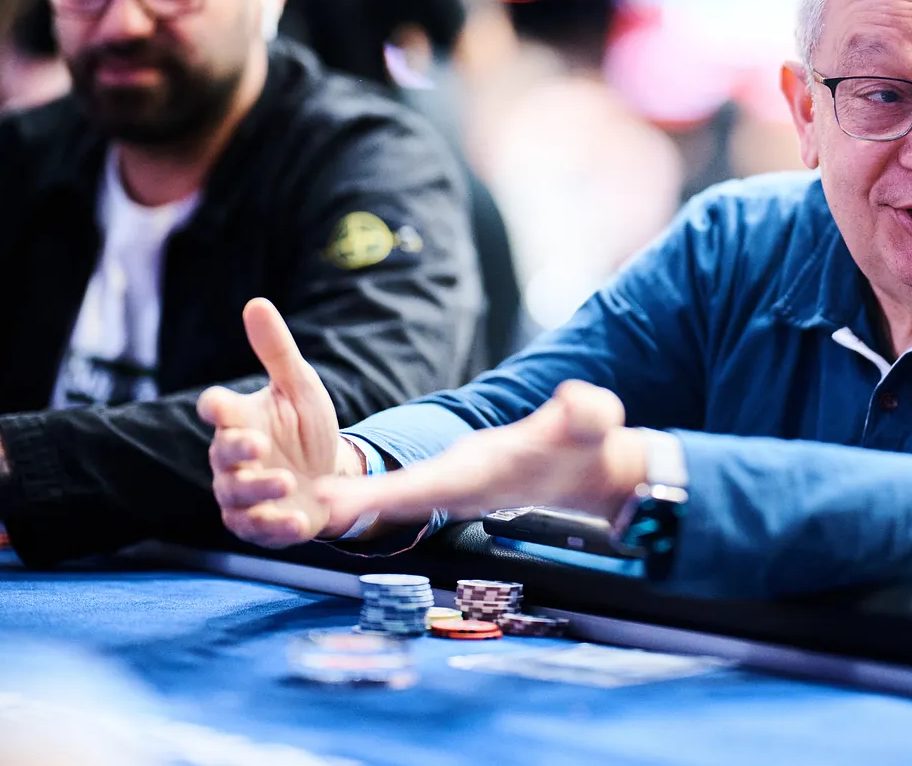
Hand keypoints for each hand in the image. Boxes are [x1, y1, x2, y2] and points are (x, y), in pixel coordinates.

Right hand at [197, 299, 353, 548]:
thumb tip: (256, 302)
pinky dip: (277, 526)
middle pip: (222, 454)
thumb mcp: (300, 387)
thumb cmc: (307, 427)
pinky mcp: (258, 524)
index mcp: (240, 420)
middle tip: (258, 444)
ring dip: (260, 490)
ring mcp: (243, 493)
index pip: (217, 410)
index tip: (218, 405)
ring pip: (236, 494)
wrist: (331, 475)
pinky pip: (258, 528)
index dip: (216, 408)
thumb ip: (276, 351)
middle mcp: (233, 457)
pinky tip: (299, 521)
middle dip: (237, 450)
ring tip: (287, 482)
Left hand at [315, 380, 648, 532]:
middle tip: (321, 507)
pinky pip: (411, 491)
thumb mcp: (594, 421)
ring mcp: (461, 484)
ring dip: (364, 502)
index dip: (404, 492)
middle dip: (370, 504)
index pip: (443, 483)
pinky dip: (377, 495)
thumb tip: (573, 403)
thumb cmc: (589, 442)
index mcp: (494, 470)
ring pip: (405, 496)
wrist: (587, 472)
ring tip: (317, 503)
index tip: (377, 498)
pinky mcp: (456, 479)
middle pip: (413, 498)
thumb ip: (587, 413)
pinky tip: (342, 495)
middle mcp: (471, 484)